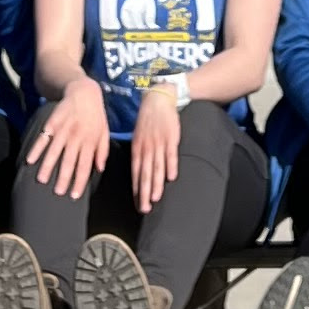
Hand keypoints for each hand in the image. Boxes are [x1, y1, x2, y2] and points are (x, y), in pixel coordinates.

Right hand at [26, 80, 110, 199]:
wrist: (85, 92)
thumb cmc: (96, 116)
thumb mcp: (105, 132)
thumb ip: (103, 151)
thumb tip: (99, 169)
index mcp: (90, 141)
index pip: (85, 166)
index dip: (80, 182)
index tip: (74, 196)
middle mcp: (77, 136)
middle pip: (69, 160)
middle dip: (63, 178)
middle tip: (57, 193)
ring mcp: (64, 128)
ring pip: (55, 150)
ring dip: (47, 166)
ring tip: (41, 180)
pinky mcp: (53, 121)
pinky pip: (44, 137)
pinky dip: (36, 148)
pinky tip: (30, 159)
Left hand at [130, 87, 185, 211]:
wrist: (158, 99)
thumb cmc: (147, 120)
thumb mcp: (137, 137)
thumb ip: (139, 154)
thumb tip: (138, 172)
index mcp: (137, 149)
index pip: (136, 174)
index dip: (137, 190)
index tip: (138, 205)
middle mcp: (146, 148)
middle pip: (145, 174)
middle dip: (144, 193)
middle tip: (144, 209)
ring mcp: (158, 143)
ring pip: (156, 167)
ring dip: (156, 184)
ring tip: (156, 198)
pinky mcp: (171, 138)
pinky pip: (171, 154)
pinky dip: (170, 165)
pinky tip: (172, 177)